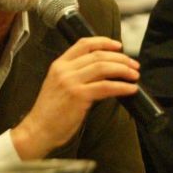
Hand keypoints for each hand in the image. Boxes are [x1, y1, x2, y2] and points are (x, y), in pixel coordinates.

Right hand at [11, 37, 139, 158]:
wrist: (38, 130)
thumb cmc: (50, 112)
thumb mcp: (59, 85)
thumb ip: (76, 75)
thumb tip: (104, 71)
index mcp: (59, 64)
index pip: (84, 44)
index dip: (104, 42)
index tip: (119, 46)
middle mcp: (64, 70)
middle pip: (98, 55)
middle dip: (120, 58)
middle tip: (134, 65)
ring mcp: (71, 82)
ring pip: (103, 67)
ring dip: (123, 70)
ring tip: (135, 75)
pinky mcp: (79, 96)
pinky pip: (106, 87)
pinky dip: (122, 87)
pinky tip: (131, 89)